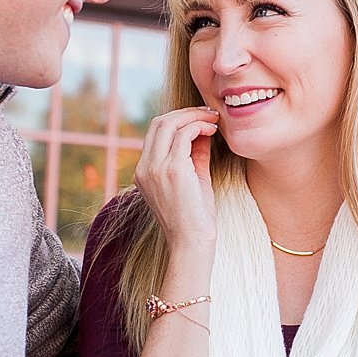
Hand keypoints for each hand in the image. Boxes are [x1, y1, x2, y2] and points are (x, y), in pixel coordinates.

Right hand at [135, 107, 218, 254]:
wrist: (191, 243)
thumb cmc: (195, 217)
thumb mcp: (193, 180)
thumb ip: (194, 155)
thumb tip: (202, 131)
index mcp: (144, 171)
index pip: (156, 132)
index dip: (178, 120)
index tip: (201, 119)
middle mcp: (144, 168)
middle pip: (159, 122)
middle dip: (186, 113)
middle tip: (209, 114)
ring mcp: (155, 168)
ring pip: (169, 123)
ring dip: (194, 117)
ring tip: (213, 120)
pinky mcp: (171, 170)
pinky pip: (183, 134)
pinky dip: (199, 126)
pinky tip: (212, 131)